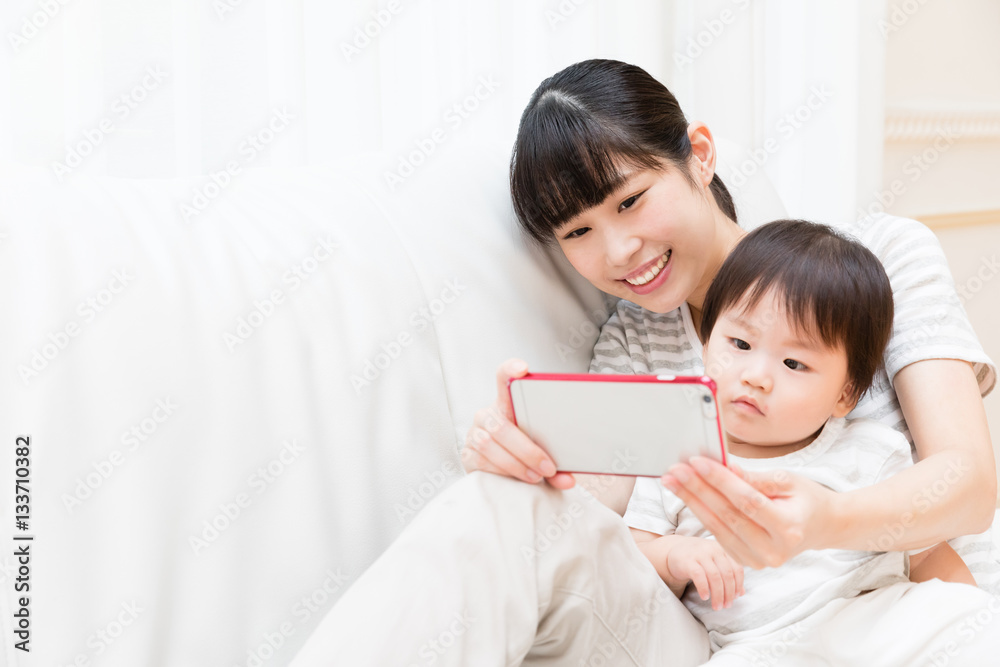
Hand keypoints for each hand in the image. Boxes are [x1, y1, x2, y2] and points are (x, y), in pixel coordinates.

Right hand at [461, 358, 574, 488]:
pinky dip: (503, 471)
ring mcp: (474, 433)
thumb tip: (569, 479)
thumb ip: (556, 464)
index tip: (523, 369)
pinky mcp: (467, 454)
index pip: (503, 377)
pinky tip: (518, 479)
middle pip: (502, 425)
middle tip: (548, 466)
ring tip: (536, 476)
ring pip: (490, 444)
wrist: (501, 471)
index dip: (510, 370)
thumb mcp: (541, 453)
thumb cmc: (525, 453)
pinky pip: (482, 461)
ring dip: (516, 463)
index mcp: (507, 404)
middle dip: (528, 450)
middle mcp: (487, 415)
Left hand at [662, 457, 839, 568]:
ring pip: (717, 528)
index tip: (697, 462)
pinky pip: (718, 535)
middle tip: (675, 470)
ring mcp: (759, 561)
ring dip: (691, 502)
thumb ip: (755, 478)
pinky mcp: (747, 562)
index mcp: (789, 529)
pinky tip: (687, 495)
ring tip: (672, 481)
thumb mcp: (788, 481)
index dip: (720, 481)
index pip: (746, 502)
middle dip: (697, 490)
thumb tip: (725, 468)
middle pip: (727, 516)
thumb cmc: (805, 499)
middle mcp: (774, 551)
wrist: (821, 527)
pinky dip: (701, 513)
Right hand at [665, 535, 744, 609]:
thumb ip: (728, 575)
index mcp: (722, 549)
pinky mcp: (688, 561)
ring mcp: (700, 554)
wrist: (675, 551)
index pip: (737, 568)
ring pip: (714, 576)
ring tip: (716, 606)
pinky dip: (704, 588)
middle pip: (726, 574)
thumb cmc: (699, 559)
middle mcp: (713, 549)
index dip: (738, 584)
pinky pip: (699, 576)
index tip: (736, 597)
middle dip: (728, 593)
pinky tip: (705, 597)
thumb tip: (741, 593)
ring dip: (718, 594)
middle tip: (726, 606)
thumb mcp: (715, 563)